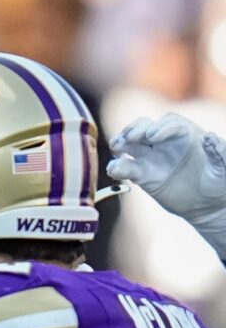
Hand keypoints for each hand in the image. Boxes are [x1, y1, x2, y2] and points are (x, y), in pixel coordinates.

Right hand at [110, 114, 225, 238]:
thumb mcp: (223, 166)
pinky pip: (127, 168)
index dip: (160, 128)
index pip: (169, 123)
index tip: (153, 137)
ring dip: (121, 142)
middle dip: (136, 130)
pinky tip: (113, 170)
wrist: (207, 204)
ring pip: (131, 144)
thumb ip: (218, 151)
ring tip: (116, 147)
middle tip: (130, 138)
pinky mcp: (143, 175)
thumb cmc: (220, 181)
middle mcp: (166, 142)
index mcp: (186, 134)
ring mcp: (152, 157)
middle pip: (145, 127)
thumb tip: (209, 136)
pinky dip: (117, 167)